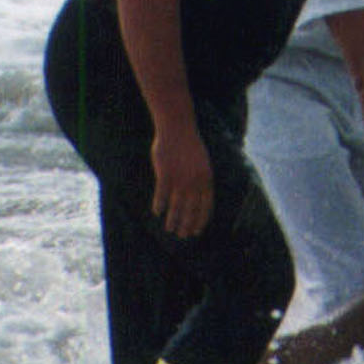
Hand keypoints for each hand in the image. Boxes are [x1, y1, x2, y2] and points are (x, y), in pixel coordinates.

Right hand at [150, 123, 212, 237]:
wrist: (178, 129)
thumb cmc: (189, 146)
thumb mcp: (202, 164)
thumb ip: (201, 180)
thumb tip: (198, 196)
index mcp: (207, 179)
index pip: (206, 206)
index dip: (201, 220)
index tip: (196, 230)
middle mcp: (195, 182)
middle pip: (192, 209)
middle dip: (187, 224)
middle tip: (182, 235)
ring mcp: (180, 178)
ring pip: (177, 205)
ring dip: (173, 219)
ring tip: (169, 229)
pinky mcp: (166, 174)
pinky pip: (162, 194)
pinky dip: (160, 204)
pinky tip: (157, 212)